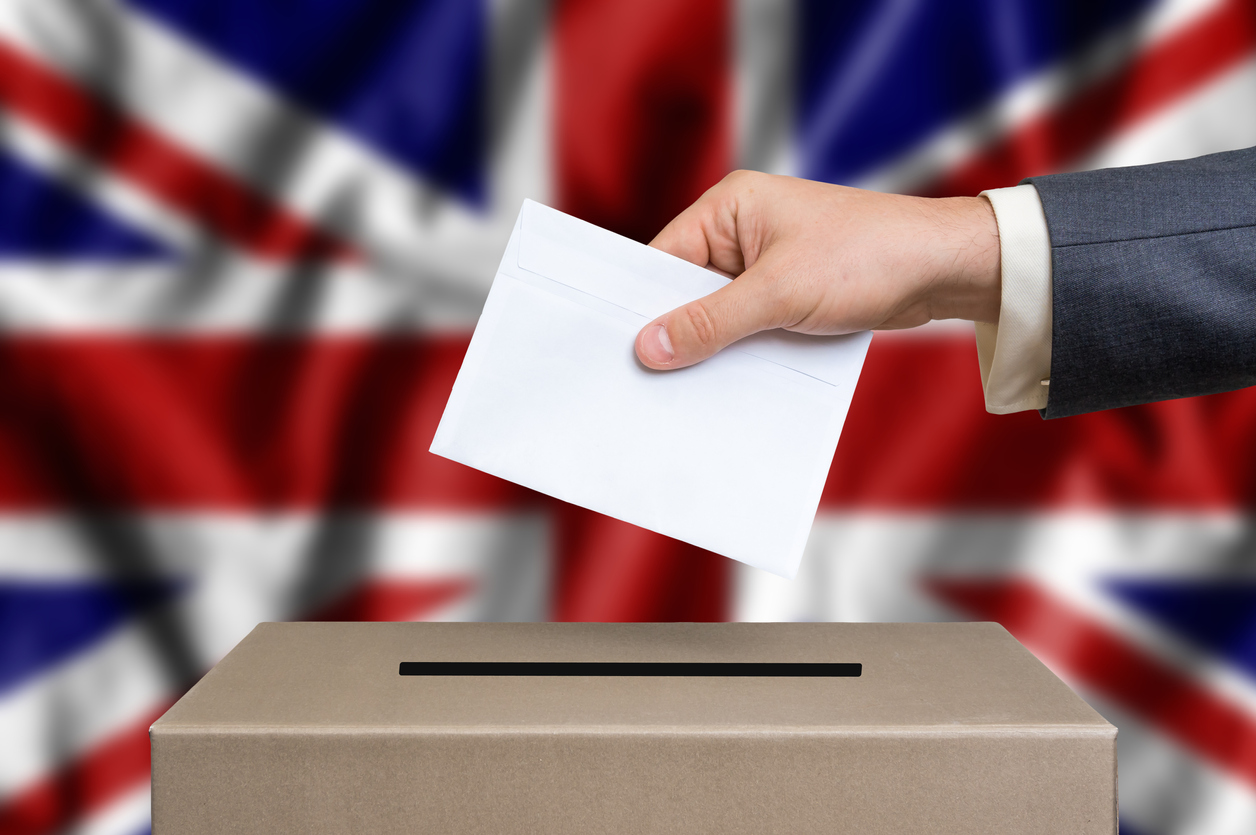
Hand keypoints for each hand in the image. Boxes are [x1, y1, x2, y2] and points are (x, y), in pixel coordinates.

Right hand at [634, 171, 1000, 368]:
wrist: (943, 269)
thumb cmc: (869, 257)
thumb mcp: (779, 293)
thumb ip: (711, 321)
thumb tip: (650, 346)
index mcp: (731, 207)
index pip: (663, 257)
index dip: (641, 303)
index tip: (617, 347)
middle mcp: (743, 230)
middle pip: (687, 288)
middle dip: (676, 330)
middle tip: (645, 378)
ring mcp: (767, 263)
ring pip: (718, 312)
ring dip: (711, 346)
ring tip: (685, 388)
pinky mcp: (790, 292)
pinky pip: (749, 325)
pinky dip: (741, 350)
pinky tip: (728, 383)